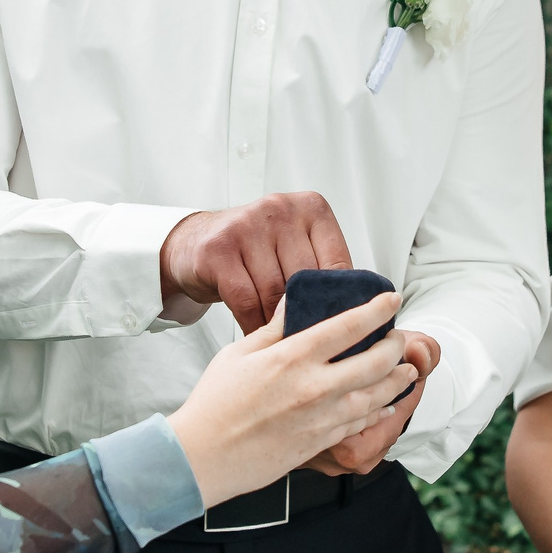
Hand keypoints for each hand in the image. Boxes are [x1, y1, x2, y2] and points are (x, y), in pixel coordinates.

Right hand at [160, 193, 350, 331]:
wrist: (194, 242)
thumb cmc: (253, 251)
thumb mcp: (294, 247)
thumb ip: (321, 269)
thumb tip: (357, 314)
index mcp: (311, 209)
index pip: (337, 263)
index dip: (339, 302)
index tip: (342, 328)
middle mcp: (280, 210)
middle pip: (305, 280)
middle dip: (306, 316)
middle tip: (311, 344)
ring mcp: (247, 225)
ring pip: (274, 292)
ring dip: (278, 324)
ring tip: (284, 342)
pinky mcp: (218, 248)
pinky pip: (245, 299)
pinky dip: (253, 324)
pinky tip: (258, 335)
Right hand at [168, 293, 417, 504]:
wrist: (203, 458)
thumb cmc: (214, 403)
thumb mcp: (239, 353)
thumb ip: (273, 328)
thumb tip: (293, 301)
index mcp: (292, 357)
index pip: (347, 326)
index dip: (376, 310)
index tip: (392, 300)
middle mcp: (315, 386)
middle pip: (375, 362)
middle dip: (395, 346)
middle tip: (398, 338)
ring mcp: (322, 418)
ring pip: (377, 395)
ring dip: (398, 380)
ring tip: (407, 369)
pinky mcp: (321, 442)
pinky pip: (362, 424)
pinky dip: (380, 411)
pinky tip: (387, 404)